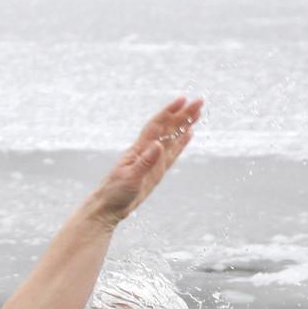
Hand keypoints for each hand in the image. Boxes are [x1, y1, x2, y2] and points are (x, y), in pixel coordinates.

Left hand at [91, 97, 201, 222]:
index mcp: (139, 150)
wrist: (108, 208)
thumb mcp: (130, 179)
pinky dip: (181, 143)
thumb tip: (157, 145)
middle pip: (167, 129)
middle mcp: (147, 152)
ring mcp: (153, 161)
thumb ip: (144, 163)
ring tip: (197, 113)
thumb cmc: (114, 193)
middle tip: (199, 102)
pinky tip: (188, 134)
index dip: (169, 112)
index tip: (183, 100)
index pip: (156, 126)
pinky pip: (172, 153)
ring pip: (171, 138)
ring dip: (184, 125)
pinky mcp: (157, 171)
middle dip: (183, 115)